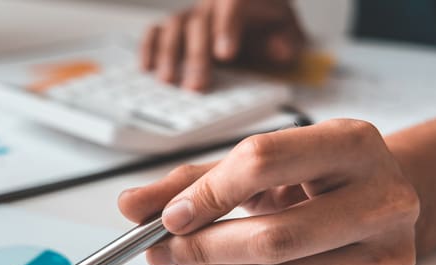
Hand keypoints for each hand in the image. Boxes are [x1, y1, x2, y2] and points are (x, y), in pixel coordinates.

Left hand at [119, 120, 419, 264]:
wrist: (377, 200)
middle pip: (272, 237)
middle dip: (203, 248)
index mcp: (353, 144)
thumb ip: (193, 181)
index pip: (262, 162)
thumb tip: (132, 207)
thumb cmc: (314, 177)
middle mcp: (384, 199)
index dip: (206, 194)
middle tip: (168, 250)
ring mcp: (389, 255)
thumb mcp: (260, 162)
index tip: (170, 217)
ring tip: (199, 260)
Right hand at [140, 0, 306, 90]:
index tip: (225, 55)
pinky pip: (157, 30)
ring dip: (170, 54)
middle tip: (197, 86)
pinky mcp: (177, 28)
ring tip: (169, 81)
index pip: (233, 4)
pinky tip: (147, 68)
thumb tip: (279, 49)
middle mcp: (213, 3)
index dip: (227, 28)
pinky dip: (149, 47)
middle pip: (200, 22)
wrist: (257, 16)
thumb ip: (288, 39)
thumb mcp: (288, 30)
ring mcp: (192, 14)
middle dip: (197, 56)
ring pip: (175, 26)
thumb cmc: (269, 25)